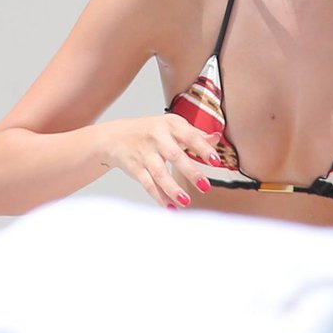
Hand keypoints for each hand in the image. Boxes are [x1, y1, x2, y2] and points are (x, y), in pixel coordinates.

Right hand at [96, 114, 223, 210]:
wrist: (116, 136)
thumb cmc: (150, 131)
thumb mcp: (172, 126)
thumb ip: (195, 134)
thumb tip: (217, 138)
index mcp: (170, 125)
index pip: (190, 136)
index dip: (203, 149)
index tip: (216, 162)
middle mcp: (156, 137)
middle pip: (174, 156)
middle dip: (190, 171)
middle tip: (205, 186)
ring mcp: (144, 153)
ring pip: (159, 173)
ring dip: (173, 189)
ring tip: (186, 201)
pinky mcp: (135, 168)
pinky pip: (148, 184)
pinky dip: (159, 197)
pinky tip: (170, 207)